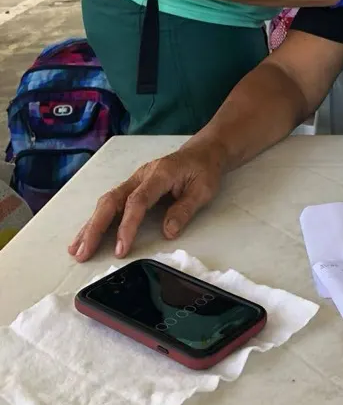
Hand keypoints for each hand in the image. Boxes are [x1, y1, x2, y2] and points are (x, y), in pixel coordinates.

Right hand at [67, 142, 224, 261]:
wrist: (203, 151)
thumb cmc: (203, 169)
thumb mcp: (203, 189)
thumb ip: (184, 209)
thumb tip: (168, 232)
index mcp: (160, 174)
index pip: (137, 201)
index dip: (127, 226)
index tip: (121, 249)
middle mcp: (142, 175)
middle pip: (112, 200)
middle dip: (96, 228)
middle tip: (83, 253)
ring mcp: (135, 180)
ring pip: (107, 201)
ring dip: (91, 225)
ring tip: (76, 249)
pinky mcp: (133, 186)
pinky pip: (111, 202)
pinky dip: (97, 219)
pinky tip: (86, 235)